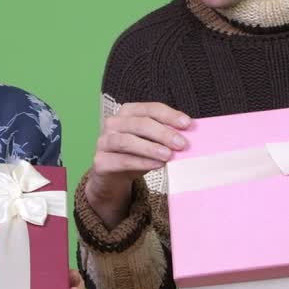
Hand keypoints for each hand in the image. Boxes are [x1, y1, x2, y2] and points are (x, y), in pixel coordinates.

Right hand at [86, 102, 190, 226]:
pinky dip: (141, 162)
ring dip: (150, 147)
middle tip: (181, 144)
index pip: (150, 109)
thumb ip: (165, 137)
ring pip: (127, 141)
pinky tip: (156, 165)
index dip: (169, 115)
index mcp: (127, 113)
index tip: (187, 124)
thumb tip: (188, 135)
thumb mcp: (152, 144)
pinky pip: (121, 160)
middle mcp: (113, 124)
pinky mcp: (100, 162)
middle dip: (163, 133)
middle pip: (139, 123)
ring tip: (168, 155)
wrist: (112, 179)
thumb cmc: (135, 156)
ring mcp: (103, 142)